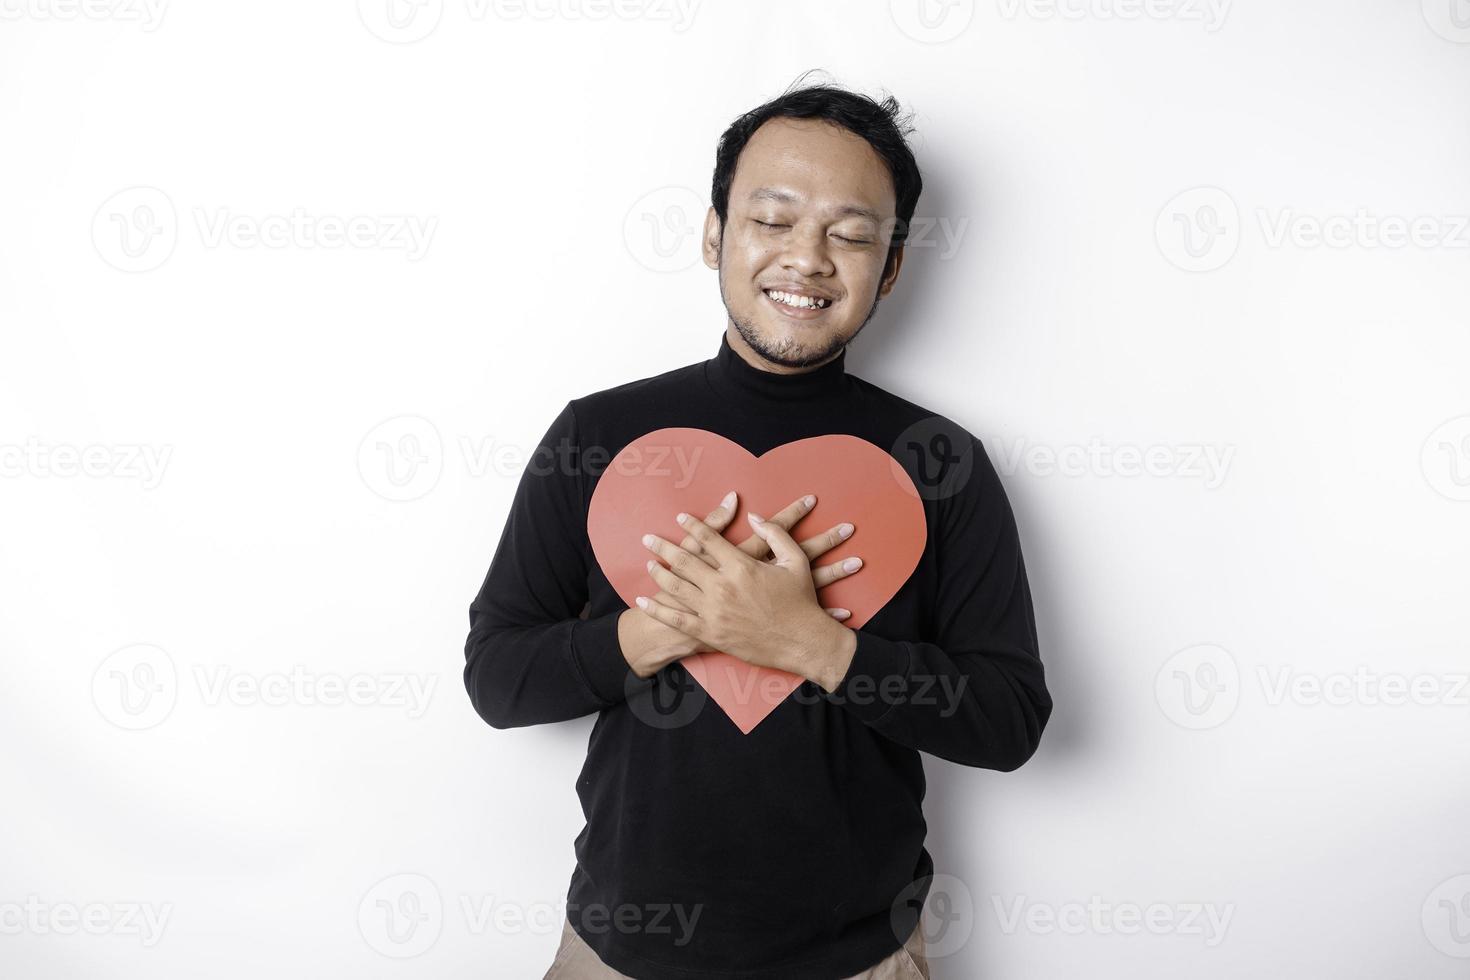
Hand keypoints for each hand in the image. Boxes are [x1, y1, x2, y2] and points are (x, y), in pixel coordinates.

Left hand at [634, 508, 856, 682]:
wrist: (803, 642)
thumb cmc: (801, 601)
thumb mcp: (795, 560)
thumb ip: (774, 534)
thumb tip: (754, 516)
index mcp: (742, 566)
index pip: (709, 539)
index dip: (692, 526)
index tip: (680, 518)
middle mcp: (723, 586)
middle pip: (684, 561)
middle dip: (663, 547)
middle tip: (648, 539)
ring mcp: (714, 611)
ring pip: (676, 588)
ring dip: (659, 573)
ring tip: (648, 564)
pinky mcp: (710, 633)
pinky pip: (677, 620)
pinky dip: (657, 609)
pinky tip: (644, 601)